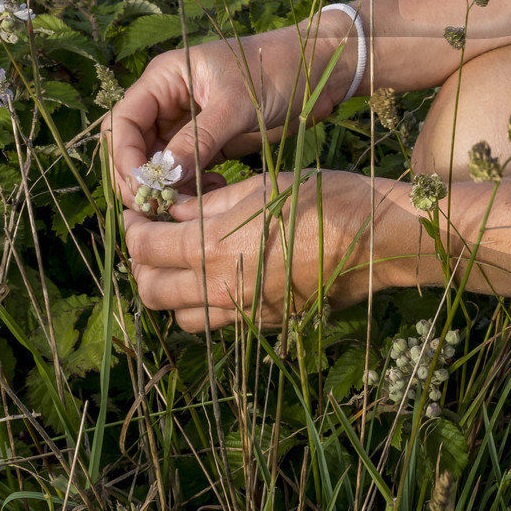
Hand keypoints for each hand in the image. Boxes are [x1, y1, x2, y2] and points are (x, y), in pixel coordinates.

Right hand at [107, 19, 357, 201]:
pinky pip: (186, 170)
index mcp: (166, 79)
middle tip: (158, 207)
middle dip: (140, 178)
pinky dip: (191, 187)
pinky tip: (212, 192)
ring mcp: (188, 123)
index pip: (124, 121)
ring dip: (168, 187)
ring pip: (159, 164)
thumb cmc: (279, 71)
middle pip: (133, 146)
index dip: (124, 157)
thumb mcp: (237, 104)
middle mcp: (169, 100)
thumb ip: (199, 138)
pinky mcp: (209, 142)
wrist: (320, 70)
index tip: (141, 188)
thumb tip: (164, 175)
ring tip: (189, 203)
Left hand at [125, 167, 400, 331]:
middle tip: (153, 239)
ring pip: (180, 316)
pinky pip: (218, 323)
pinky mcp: (265, 324)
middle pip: (151, 291)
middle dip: (142, 265)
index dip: (133, 229)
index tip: (138, 214)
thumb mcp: (260, 186)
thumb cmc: (323, 198)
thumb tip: (172, 211)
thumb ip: (208, 203)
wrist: (377, 239)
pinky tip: (222, 276)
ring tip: (185, 261)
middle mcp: (221, 288)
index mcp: (213, 247)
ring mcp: (244, 312)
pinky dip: (205, 305)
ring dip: (172, 290)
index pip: (145, 248)